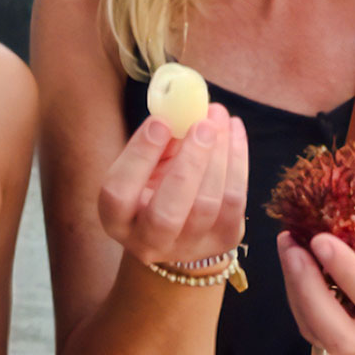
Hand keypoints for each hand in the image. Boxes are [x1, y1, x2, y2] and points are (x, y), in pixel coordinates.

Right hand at [98, 104, 247, 267]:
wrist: (181, 226)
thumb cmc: (156, 182)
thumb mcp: (146, 163)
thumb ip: (158, 139)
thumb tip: (182, 107)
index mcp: (117, 220)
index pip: (118, 194)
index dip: (139, 157)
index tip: (160, 121)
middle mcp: (147, 242)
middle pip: (166, 213)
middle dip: (188, 164)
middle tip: (202, 124)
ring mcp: (188, 247)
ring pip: (206, 206)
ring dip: (218, 156)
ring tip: (219, 118)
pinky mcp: (223, 241)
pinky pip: (235, 202)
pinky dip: (237, 161)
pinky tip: (233, 130)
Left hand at [276, 198, 354, 354]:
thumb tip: (332, 219)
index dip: (345, 271)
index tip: (319, 239)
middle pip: (343, 338)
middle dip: (309, 295)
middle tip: (293, 249)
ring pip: (321, 335)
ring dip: (297, 292)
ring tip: (289, 245)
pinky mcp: (349, 334)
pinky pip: (315, 326)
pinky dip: (298, 295)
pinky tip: (296, 259)